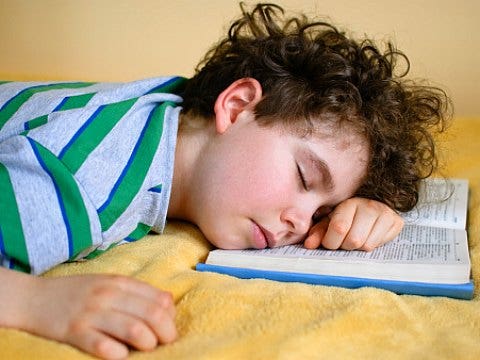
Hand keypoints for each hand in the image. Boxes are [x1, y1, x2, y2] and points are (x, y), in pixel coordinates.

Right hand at [23, 274, 176, 359]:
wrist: (33, 298)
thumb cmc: (76, 293)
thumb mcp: (108, 283)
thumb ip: (138, 291)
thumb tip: (169, 301)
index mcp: (119, 282)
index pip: (158, 298)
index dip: (170, 316)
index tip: (168, 327)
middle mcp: (108, 295)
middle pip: (152, 314)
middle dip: (166, 332)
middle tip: (164, 342)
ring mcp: (91, 314)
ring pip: (134, 330)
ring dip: (147, 343)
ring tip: (146, 348)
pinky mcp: (75, 333)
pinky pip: (104, 347)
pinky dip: (119, 354)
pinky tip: (121, 355)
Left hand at [304, 197, 403, 250]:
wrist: (375, 203)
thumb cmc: (348, 215)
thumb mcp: (331, 220)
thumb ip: (319, 232)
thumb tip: (309, 245)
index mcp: (349, 204)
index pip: (339, 228)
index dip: (331, 241)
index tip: (330, 242)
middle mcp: (369, 206)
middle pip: (353, 240)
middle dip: (345, 245)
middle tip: (344, 240)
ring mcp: (385, 214)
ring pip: (367, 245)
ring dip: (358, 247)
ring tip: (356, 237)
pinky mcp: (396, 222)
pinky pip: (379, 245)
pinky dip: (371, 245)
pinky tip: (368, 236)